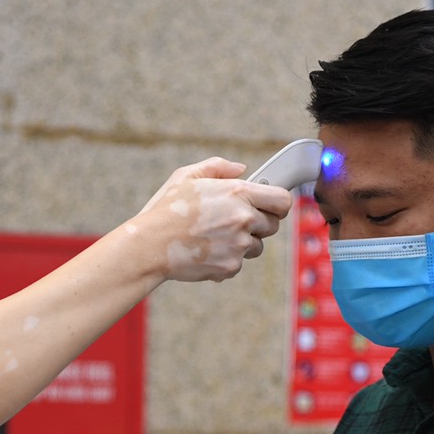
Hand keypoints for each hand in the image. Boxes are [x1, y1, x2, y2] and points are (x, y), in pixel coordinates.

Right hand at [133, 157, 292, 282]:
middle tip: (232, 221)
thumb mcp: (187, 176)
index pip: (282, 200)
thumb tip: (242, 169)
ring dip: (242, 242)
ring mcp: (239, 245)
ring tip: (214, 237)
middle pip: (272, 225)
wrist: (150, 245)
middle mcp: (244, 219)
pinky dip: (226, 259)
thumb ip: (218, 167)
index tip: (269, 205)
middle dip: (257, 223)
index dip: (278, 203)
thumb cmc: (166, 210)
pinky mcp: (231, 266)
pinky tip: (206, 250)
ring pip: (256, 246)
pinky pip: (239, 263)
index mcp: (238, 192)